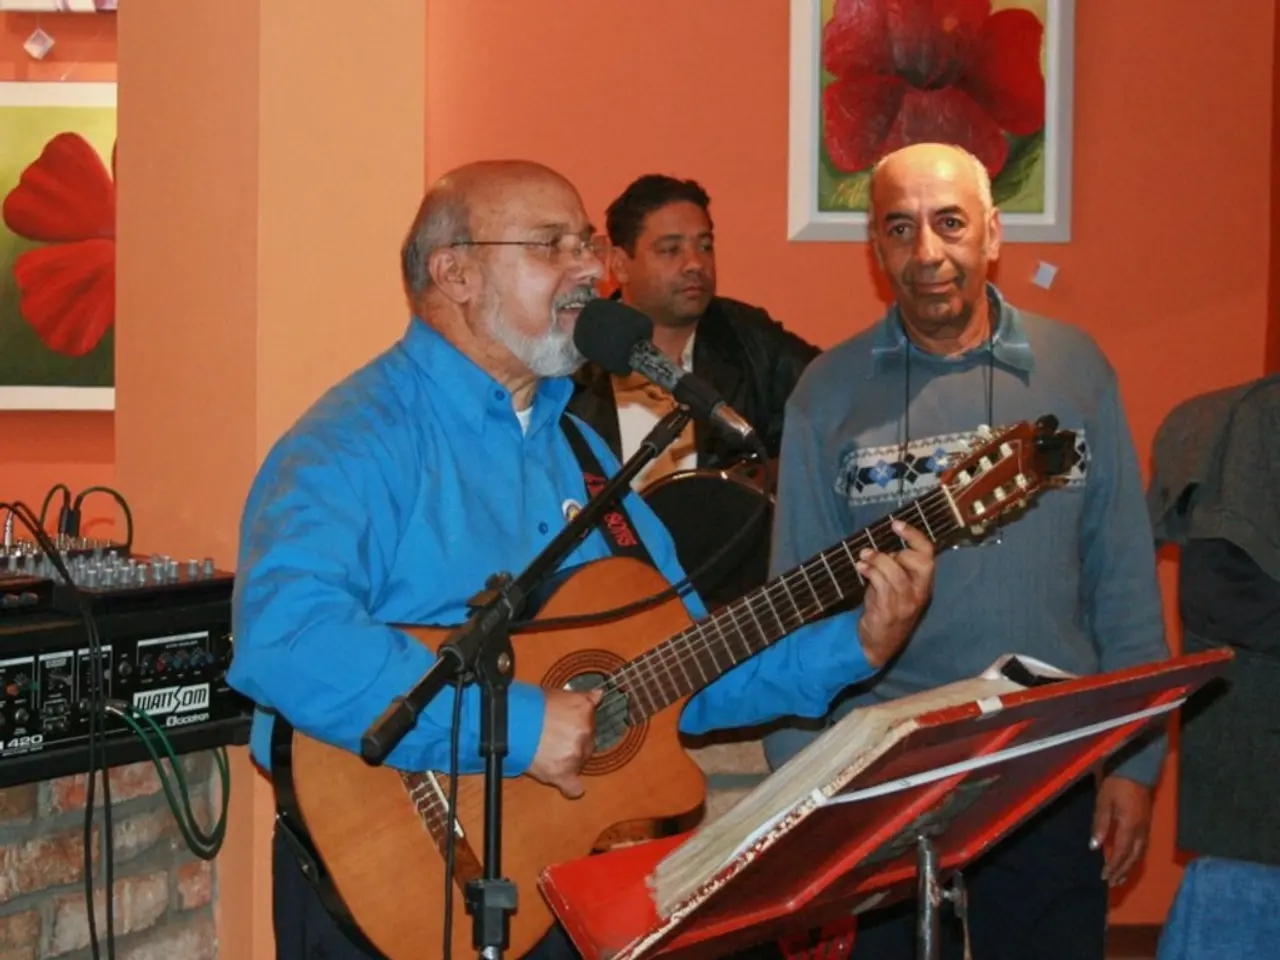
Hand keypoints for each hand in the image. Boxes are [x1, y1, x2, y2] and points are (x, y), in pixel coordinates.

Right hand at [526, 688, 601, 799]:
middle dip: (574, 741)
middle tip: (554, 738)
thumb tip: (598, 694)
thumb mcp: (558, 694)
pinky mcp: (563, 773)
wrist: (508, 723)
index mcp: (584, 710)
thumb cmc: (527, 706)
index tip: (567, 725)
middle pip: (588, 742)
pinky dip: (571, 787)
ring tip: (548, 751)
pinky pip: (574, 787)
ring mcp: (575, 754)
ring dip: (569, 759)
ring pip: (581, 761)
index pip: (591, 720)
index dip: (578, 724)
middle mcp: (584, 731)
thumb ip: (583, 698)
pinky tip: (567, 783)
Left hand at [855, 520, 934, 666]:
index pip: (928, 555)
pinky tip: (860, 567)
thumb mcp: (895, 587)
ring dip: (877, 560)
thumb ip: (894, 568)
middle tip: (873, 549)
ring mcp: (907, 603)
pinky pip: (882, 585)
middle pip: (921, 563)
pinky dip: (870, 571)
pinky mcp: (890, 611)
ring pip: (897, 573)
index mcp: (923, 584)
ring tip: (863, 556)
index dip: (915, 536)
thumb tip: (884, 547)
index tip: (896, 524)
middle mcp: (920, 593)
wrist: (879, 643)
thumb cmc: (886, 608)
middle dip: (897, 551)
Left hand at [1091, 775, 1152, 885]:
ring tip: (1120, 878)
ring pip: (1139, 855)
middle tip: (1111, 883)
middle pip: (1132, 858)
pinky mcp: (1147, 825)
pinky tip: (1130, 862)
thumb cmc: (1117, 786)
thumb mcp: (1104, 802)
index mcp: (1129, 826)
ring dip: (1129, 868)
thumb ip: (1100, 825)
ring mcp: (1146, 829)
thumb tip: (1094, 847)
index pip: (1121, 853)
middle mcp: (1140, 832)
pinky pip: (1142, 848)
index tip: (1103, 877)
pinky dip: (1135, 859)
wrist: (1137, 772)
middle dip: (1121, 871)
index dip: (1113, 866)